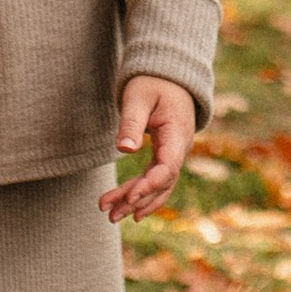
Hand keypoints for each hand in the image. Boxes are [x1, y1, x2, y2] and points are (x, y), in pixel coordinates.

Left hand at [101, 76, 197, 223]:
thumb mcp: (138, 98)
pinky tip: (126, 206)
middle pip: (161, 183)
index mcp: (177, 134)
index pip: (168, 168)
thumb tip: (125, 150)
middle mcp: (179, 149)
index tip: (130, 197)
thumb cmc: (153, 83)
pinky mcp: (165, 155)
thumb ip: (132, 123)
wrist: (168, 76)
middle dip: (137, 200)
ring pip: (158, 185)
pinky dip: (141, 193)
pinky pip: (155, 179)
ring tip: (111, 215)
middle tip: (110, 215)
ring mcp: (174, 154)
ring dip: (136, 201)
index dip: (149, 185)